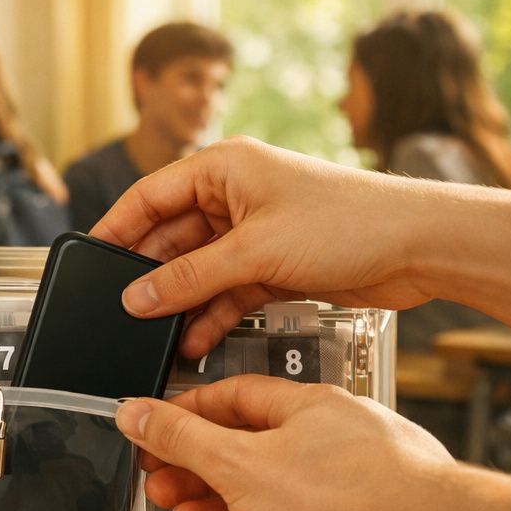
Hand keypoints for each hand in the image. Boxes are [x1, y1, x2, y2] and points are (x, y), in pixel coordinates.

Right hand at [89, 136, 438, 357]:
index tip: (88, 261)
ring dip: (182, 304)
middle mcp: (234, 195)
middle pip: (170, 238)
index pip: (148, 197)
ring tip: (159, 337)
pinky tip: (196, 342)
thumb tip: (136, 298)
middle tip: (124, 312)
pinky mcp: (274, 264)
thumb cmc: (350, 221)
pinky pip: (226, 291)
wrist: (422, 246)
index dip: (115, 230)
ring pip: (198, 270)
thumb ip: (189, 278)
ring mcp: (254, 231)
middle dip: (150, 278)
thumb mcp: (254, 252)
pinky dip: (212, 315)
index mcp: (222, 168)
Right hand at [115, 375, 454, 510]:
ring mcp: (344, 476)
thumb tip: (135, 412)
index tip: (151, 430)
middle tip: (156, 476)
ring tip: (176, 506)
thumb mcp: (240, 464)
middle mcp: (327, 433)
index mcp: (304, 404)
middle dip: (193, 461)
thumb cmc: (351, 497)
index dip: (183, 413)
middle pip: (243, 439)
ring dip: (215, 493)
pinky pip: (288, 509)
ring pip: (265, 478)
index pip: (229, 395)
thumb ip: (182, 439)